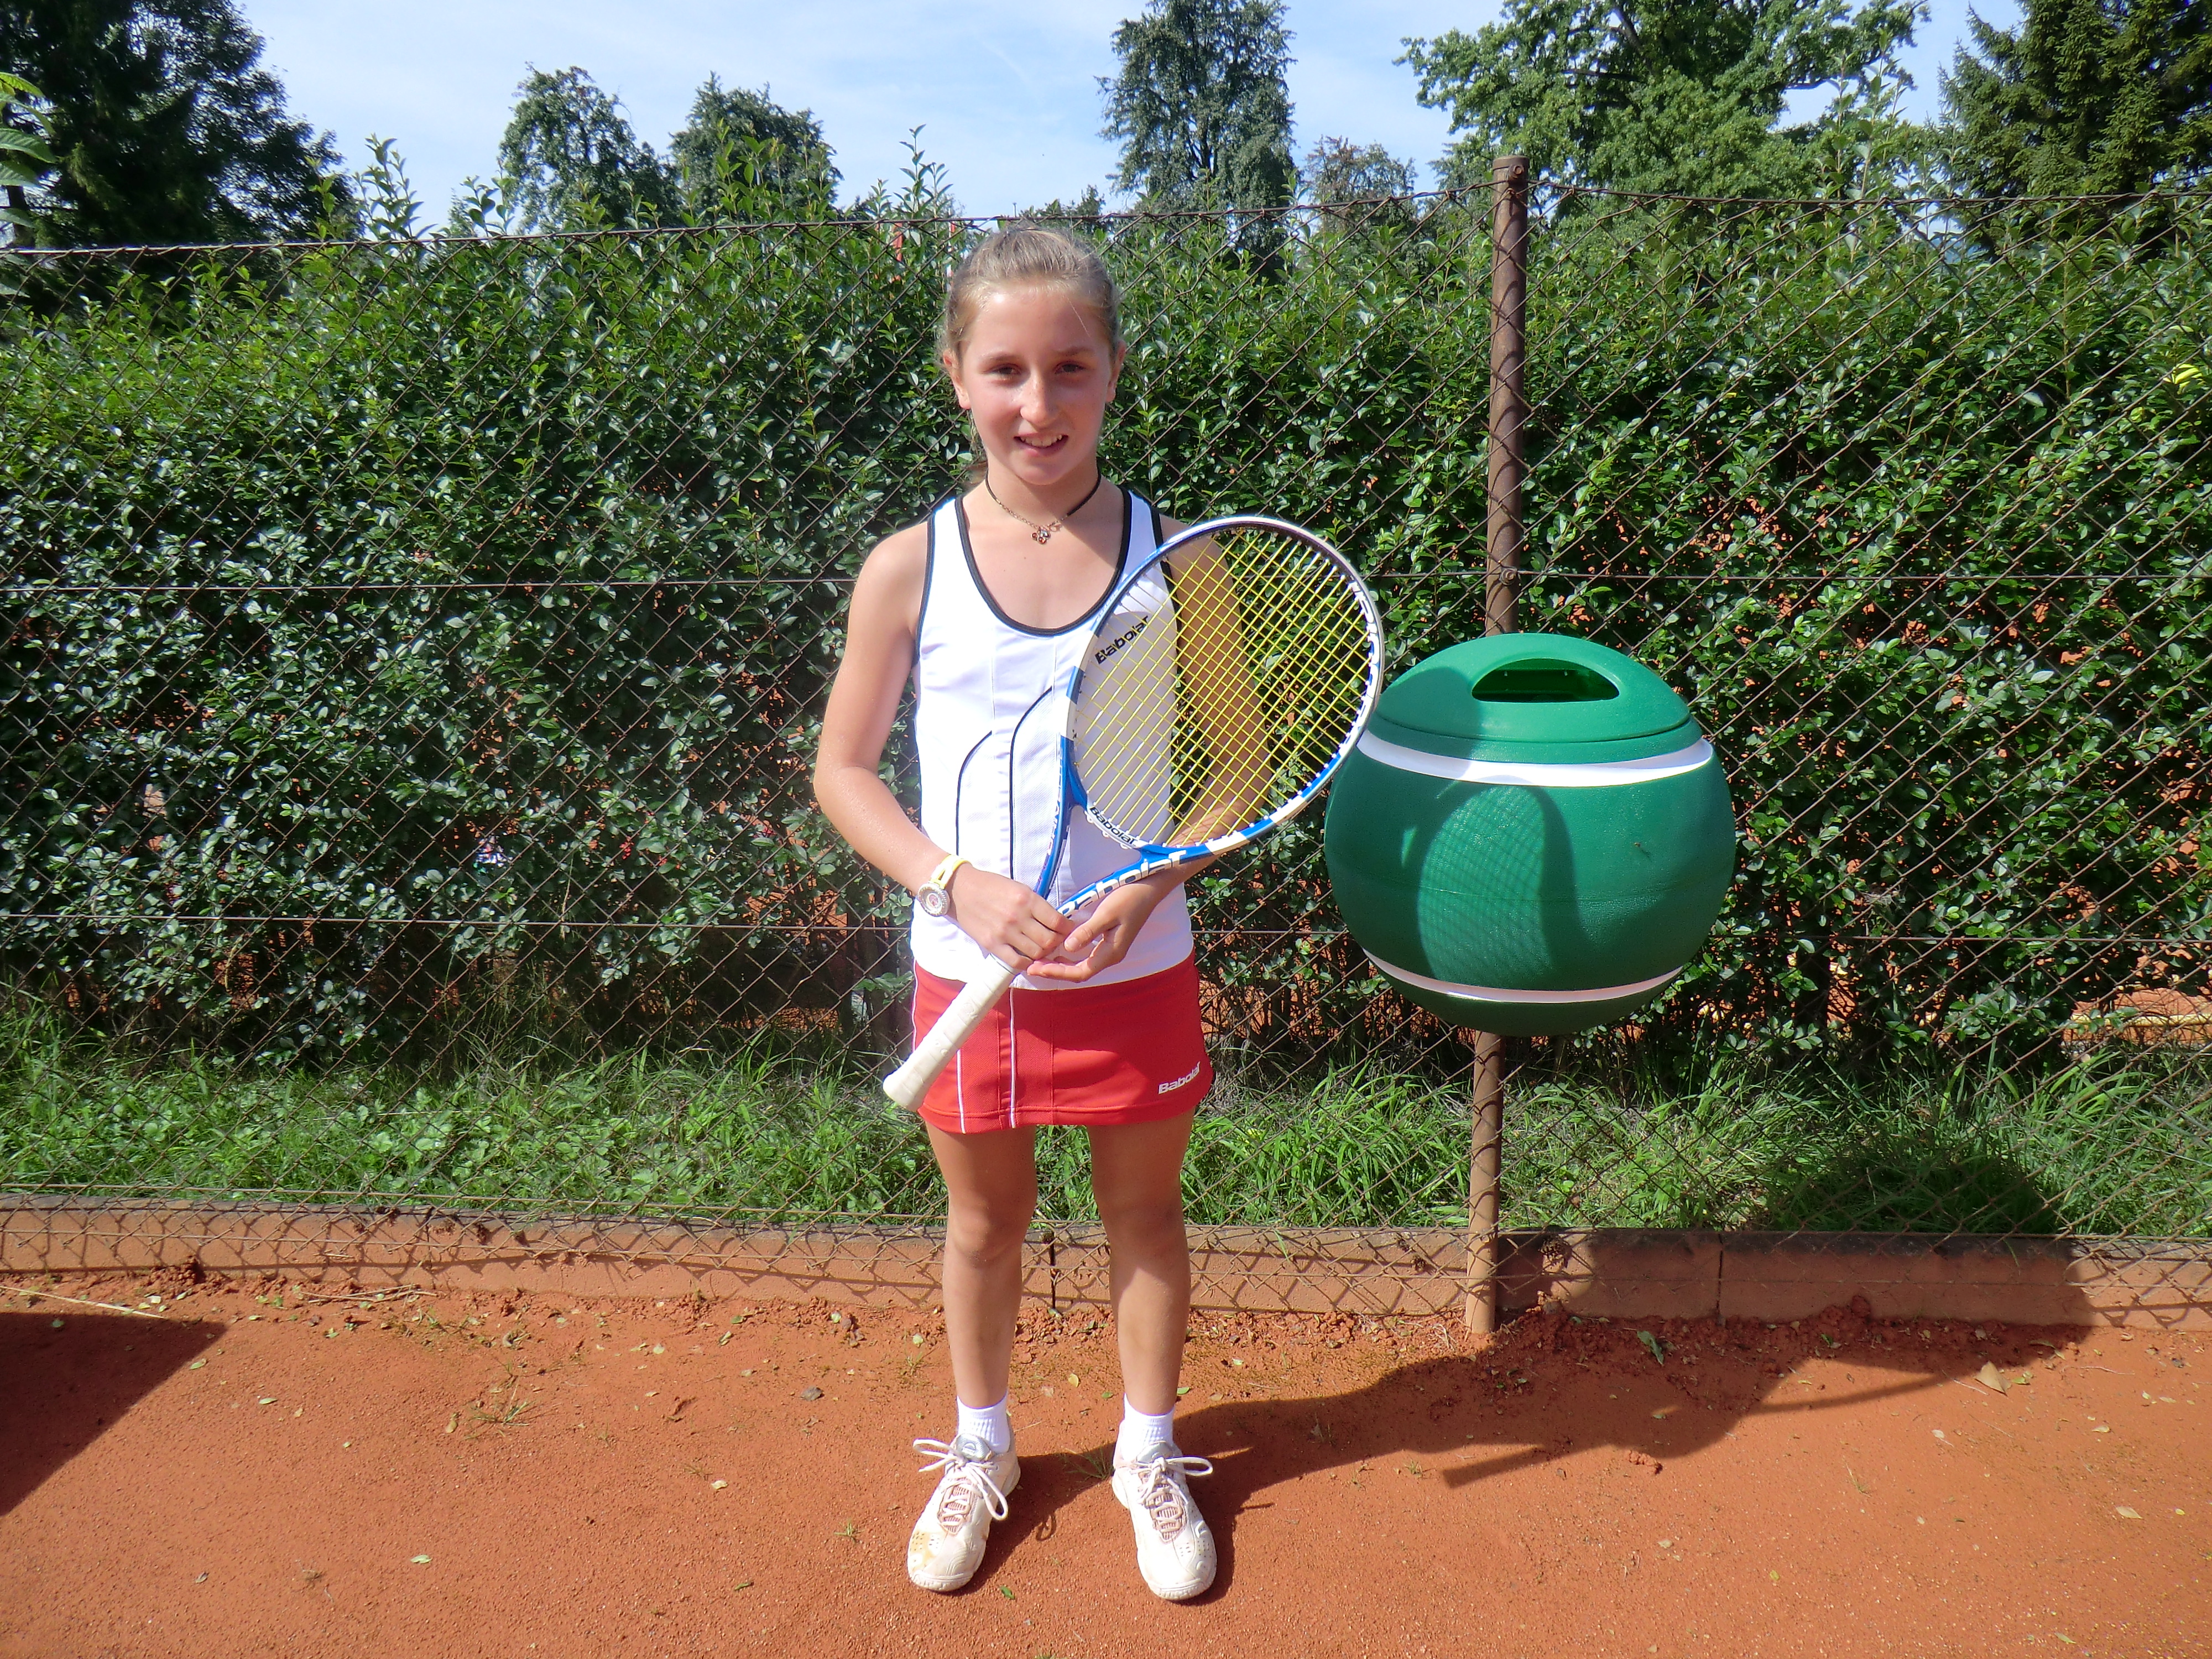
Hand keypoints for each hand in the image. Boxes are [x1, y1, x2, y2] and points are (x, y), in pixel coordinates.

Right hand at [948, 865, 1072, 970]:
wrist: (959, 889)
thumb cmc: (990, 886)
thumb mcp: (1018, 887)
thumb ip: (1036, 904)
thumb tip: (1055, 921)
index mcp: (1027, 899)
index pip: (1057, 921)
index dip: (1067, 929)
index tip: (1067, 930)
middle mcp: (1018, 917)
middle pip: (1049, 940)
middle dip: (1057, 943)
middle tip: (1055, 941)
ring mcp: (1004, 932)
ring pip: (1036, 953)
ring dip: (1042, 953)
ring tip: (1040, 948)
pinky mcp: (992, 944)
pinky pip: (1016, 961)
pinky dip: (1026, 962)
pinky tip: (1027, 957)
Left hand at [1022, 875, 1172, 982]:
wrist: (1149, 889)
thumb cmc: (1129, 899)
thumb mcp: (1107, 913)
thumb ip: (1087, 932)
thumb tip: (1068, 948)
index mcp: (1111, 953)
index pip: (1080, 972)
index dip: (1057, 973)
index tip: (1036, 968)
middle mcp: (1110, 956)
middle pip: (1079, 973)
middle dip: (1055, 972)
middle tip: (1031, 967)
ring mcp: (1110, 950)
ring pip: (1081, 966)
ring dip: (1061, 965)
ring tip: (1040, 961)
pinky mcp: (1108, 942)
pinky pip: (1085, 956)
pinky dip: (1070, 957)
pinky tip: (1057, 950)